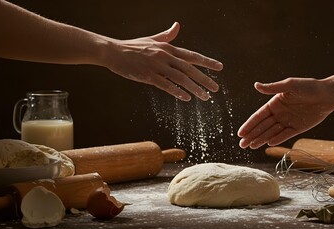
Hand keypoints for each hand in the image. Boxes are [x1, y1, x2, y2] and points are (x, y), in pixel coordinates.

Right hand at [102, 22, 222, 100]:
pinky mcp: (147, 76)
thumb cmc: (133, 46)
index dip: (207, 62)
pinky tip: (186, 98)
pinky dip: (177, 92)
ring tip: (205, 97)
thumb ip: (167, 36)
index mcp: (168, 48)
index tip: (220, 67)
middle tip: (216, 89)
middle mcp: (165, 56)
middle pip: (190, 68)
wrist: (113, 52)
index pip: (192, 55)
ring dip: (194, 88)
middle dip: (205, 79)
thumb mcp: (152, 39)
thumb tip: (177, 25)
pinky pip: (166, 85)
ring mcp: (156, 66)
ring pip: (180, 78)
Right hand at [237, 78, 333, 148]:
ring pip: (272, 132)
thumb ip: (273, 88)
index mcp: (274, 103)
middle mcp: (279, 113)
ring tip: (251, 147)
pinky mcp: (298, 128)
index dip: (249, 125)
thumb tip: (256, 85)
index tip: (240, 133)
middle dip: (251, 135)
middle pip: (262, 127)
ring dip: (261, 139)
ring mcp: (288, 121)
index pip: (258, 116)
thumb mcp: (290, 85)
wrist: (328, 94)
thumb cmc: (309, 86)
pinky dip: (277, 139)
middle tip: (241, 145)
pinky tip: (268, 144)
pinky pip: (285, 135)